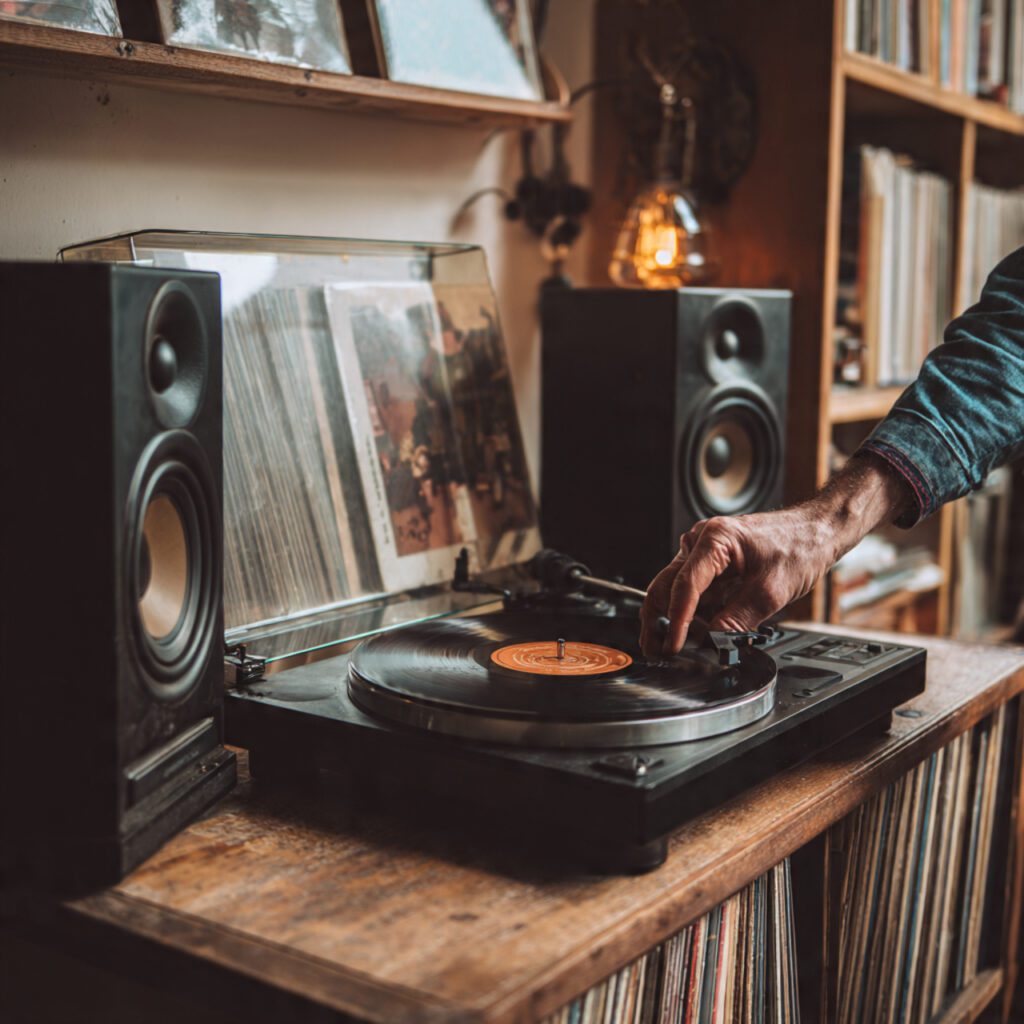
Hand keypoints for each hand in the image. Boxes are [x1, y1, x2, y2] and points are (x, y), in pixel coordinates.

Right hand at [639, 454, 914, 656]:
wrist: (816, 532)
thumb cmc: (799, 546)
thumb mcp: (772, 591)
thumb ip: (739, 619)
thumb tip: (714, 641)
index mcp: (715, 540)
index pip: (685, 585)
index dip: (677, 621)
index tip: (674, 646)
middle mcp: (701, 542)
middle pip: (667, 586)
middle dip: (660, 621)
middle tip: (661, 651)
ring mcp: (703, 553)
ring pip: (675, 590)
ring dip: (677, 619)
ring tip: (681, 647)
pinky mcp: (710, 565)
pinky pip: (692, 592)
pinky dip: (693, 613)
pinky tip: (699, 633)